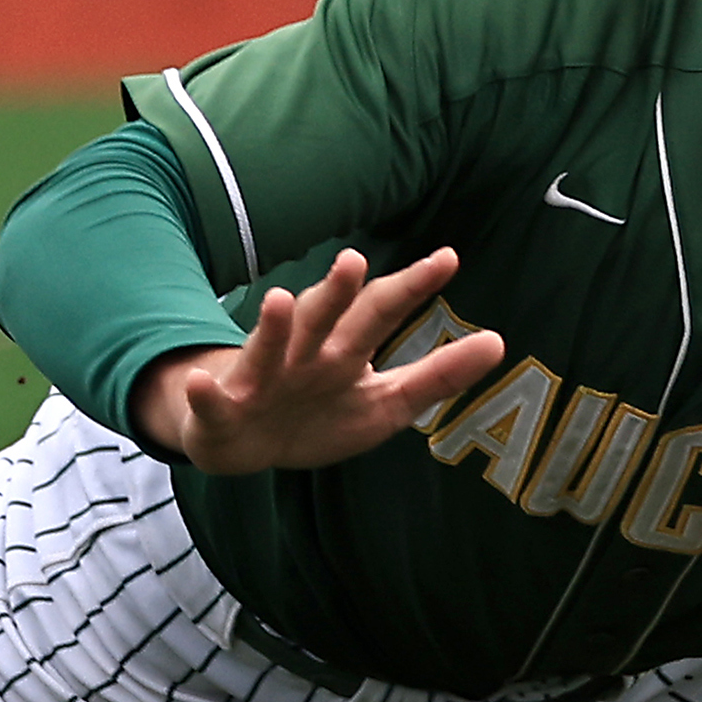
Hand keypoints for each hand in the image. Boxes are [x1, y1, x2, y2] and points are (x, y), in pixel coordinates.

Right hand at [131, 247, 504, 477]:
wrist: (241, 443)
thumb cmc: (319, 414)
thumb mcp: (385, 402)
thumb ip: (438, 375)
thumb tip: (499, 342)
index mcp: (343, 350)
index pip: (381, 311)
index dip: (411, 288)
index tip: (448, 258)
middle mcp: (303, 354)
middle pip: (324, 319)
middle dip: (336, 292)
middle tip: (354, 262)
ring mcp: (260, 379)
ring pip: (266, 349)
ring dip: (271, 327)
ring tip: (279, 300)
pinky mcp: (221, 410)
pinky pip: (212, 401)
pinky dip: (205, 393)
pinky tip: (203, 382)